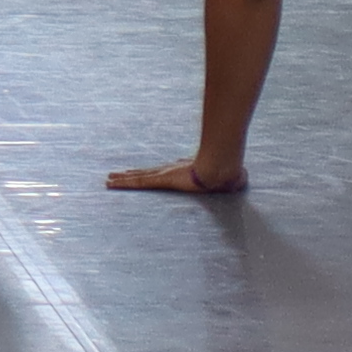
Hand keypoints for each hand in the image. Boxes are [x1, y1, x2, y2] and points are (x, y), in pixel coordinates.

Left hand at [104, 158, 250, 196]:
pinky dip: (124, 183)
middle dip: (132, 175)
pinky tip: (112, 183)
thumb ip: (234, 179)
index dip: (152, 174)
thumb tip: (243, 179)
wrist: (222, 168)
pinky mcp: (161, 180)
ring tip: (108, 180)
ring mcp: (165, 174)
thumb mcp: (230, 178)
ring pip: (139, 177)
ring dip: (123, 179)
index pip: (164, 173)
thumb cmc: (227, 173)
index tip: (143, 174)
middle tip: (116, 175)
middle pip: (147, 173)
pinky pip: (139, 182)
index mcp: (184, 172)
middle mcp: (171, 170)